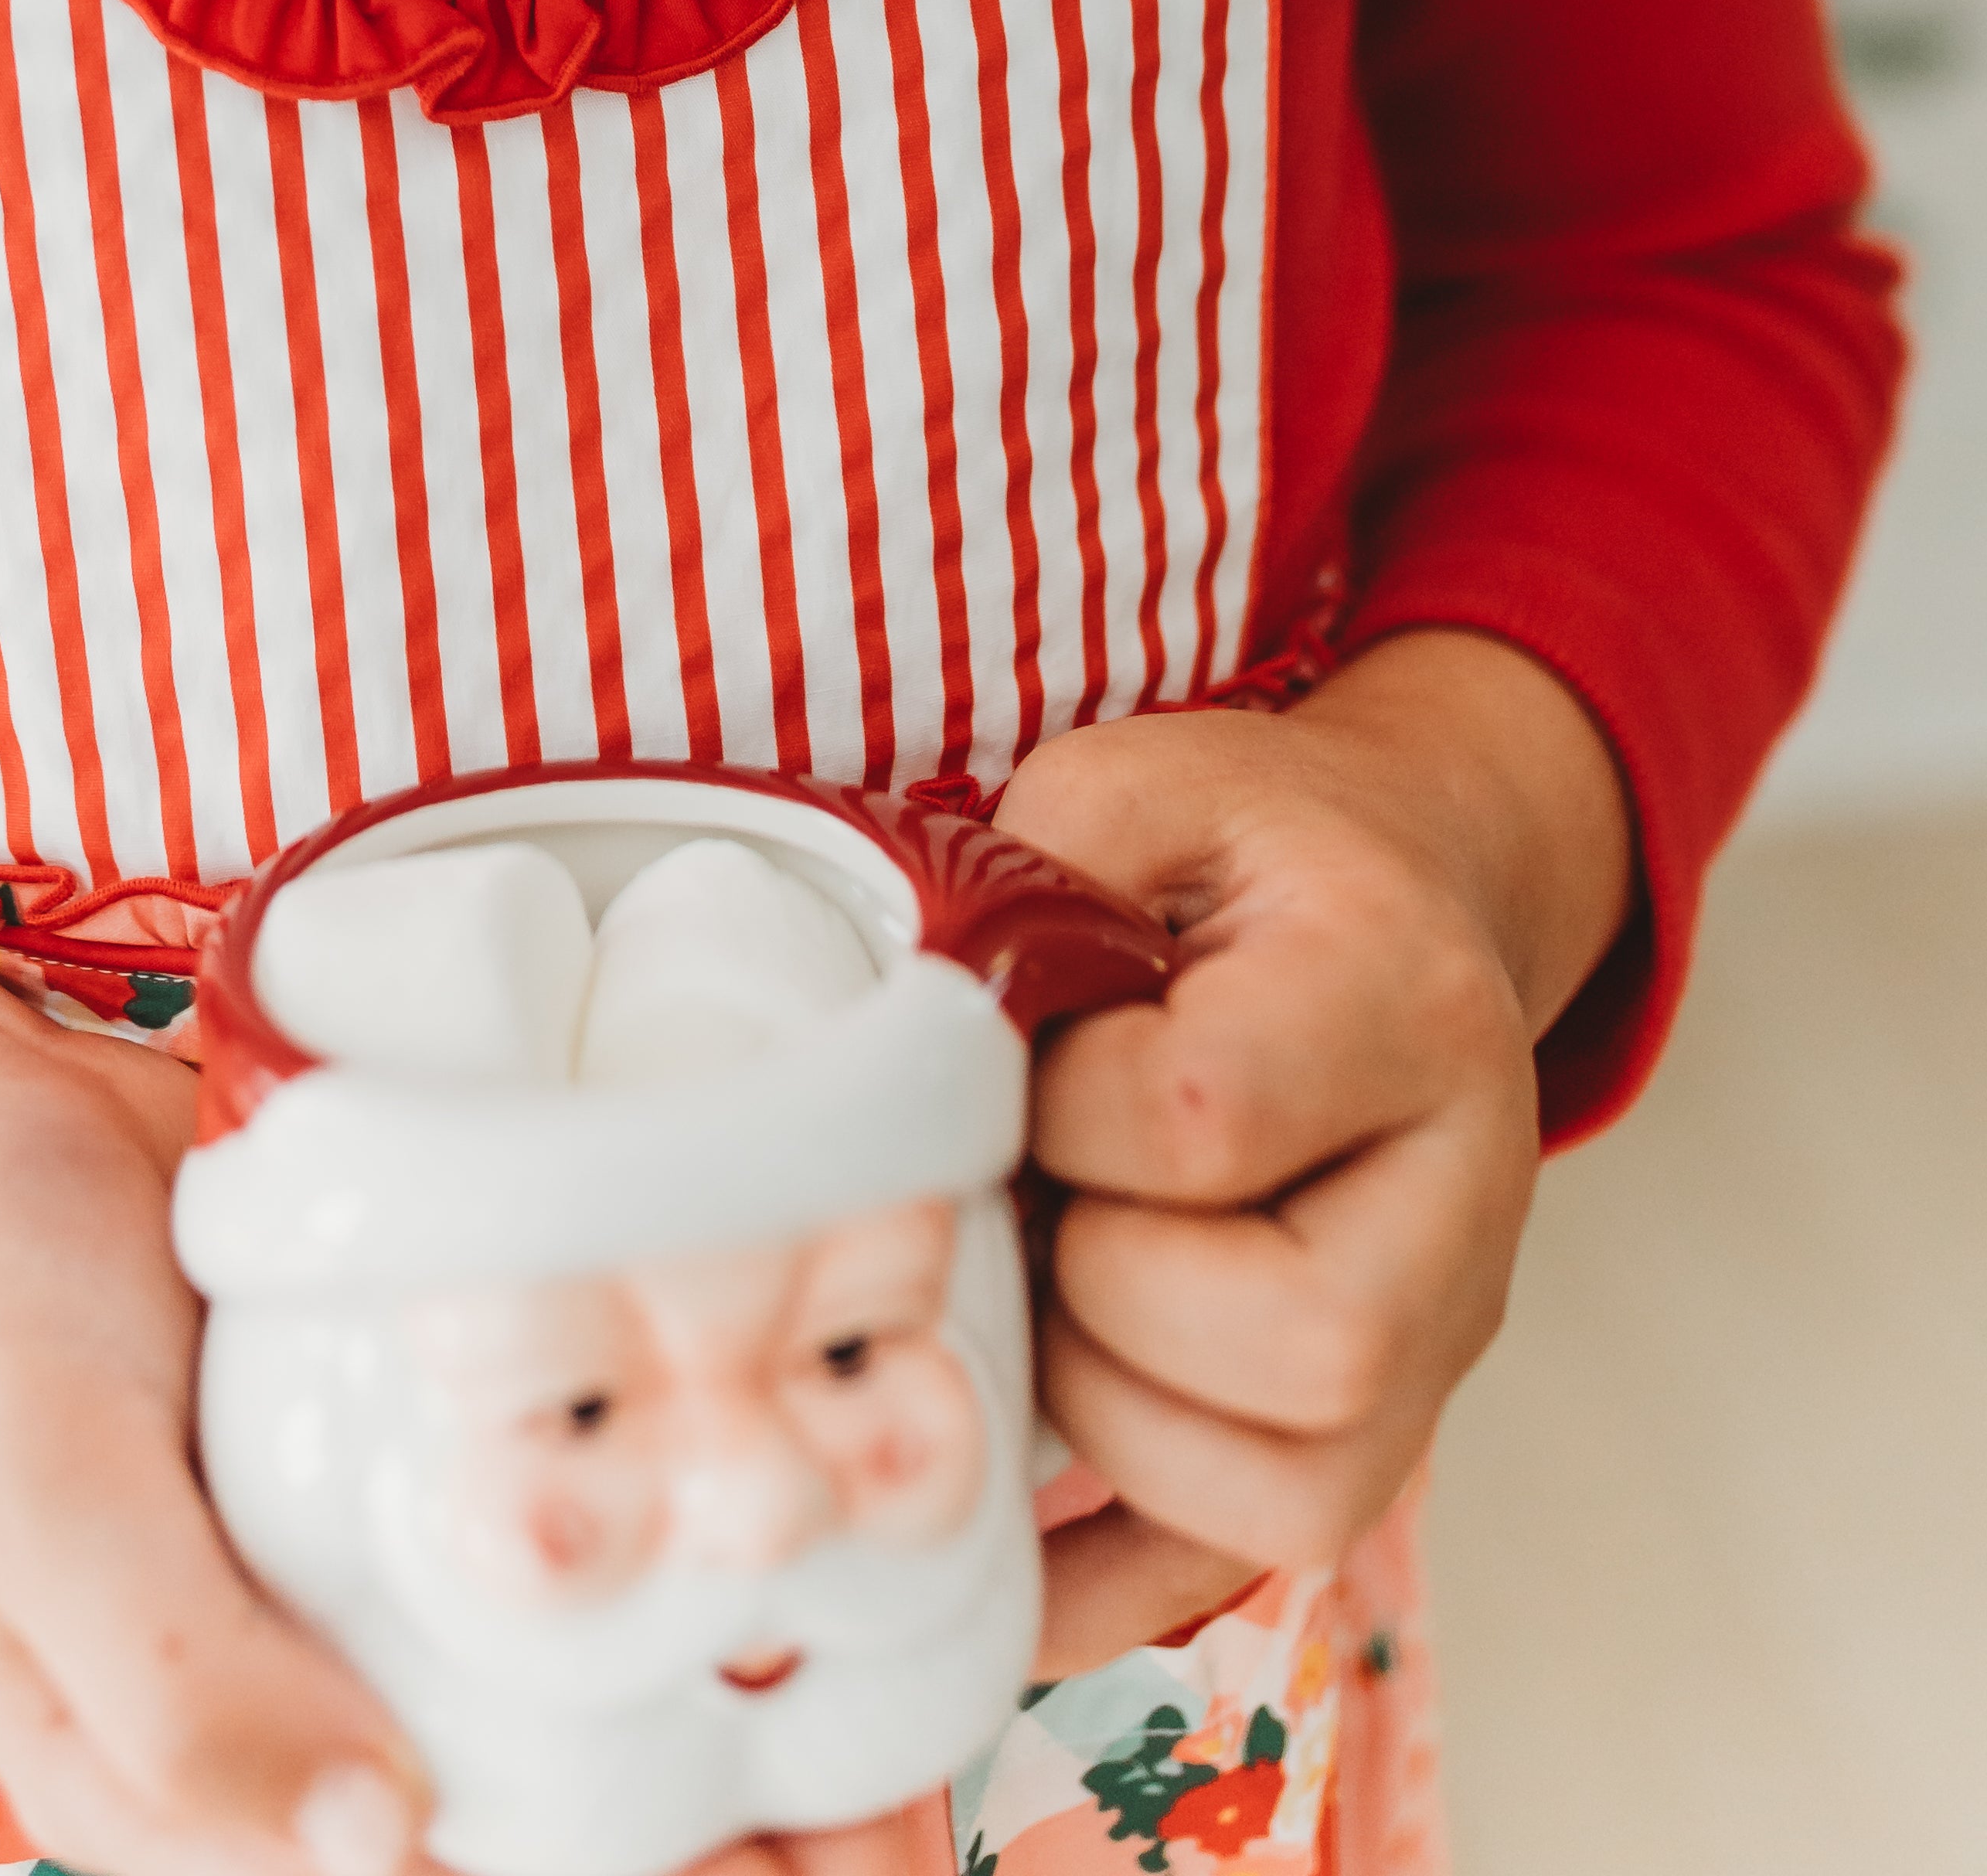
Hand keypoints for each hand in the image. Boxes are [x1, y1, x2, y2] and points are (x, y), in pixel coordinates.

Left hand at [993, 629, 1633, 1674]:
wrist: (1400, 902)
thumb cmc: (1245, 858)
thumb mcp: (1133, 791)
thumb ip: (1022, 889)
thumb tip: (908, 1052)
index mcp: (1402, 999)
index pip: (1209, 1115)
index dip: (1064, 1103)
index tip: (1024, 1050)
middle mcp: (1465, 1193)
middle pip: (1306, 1338)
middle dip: (1106, 1279)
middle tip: (1040, 1189)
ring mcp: (1442, 1340)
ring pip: (1285, 1488)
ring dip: (1104, 1404)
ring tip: (1052, 1278)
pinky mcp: (1380, 1437)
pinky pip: (1249, 1572)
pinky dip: (1103, 1583)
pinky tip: (1000, 1544)